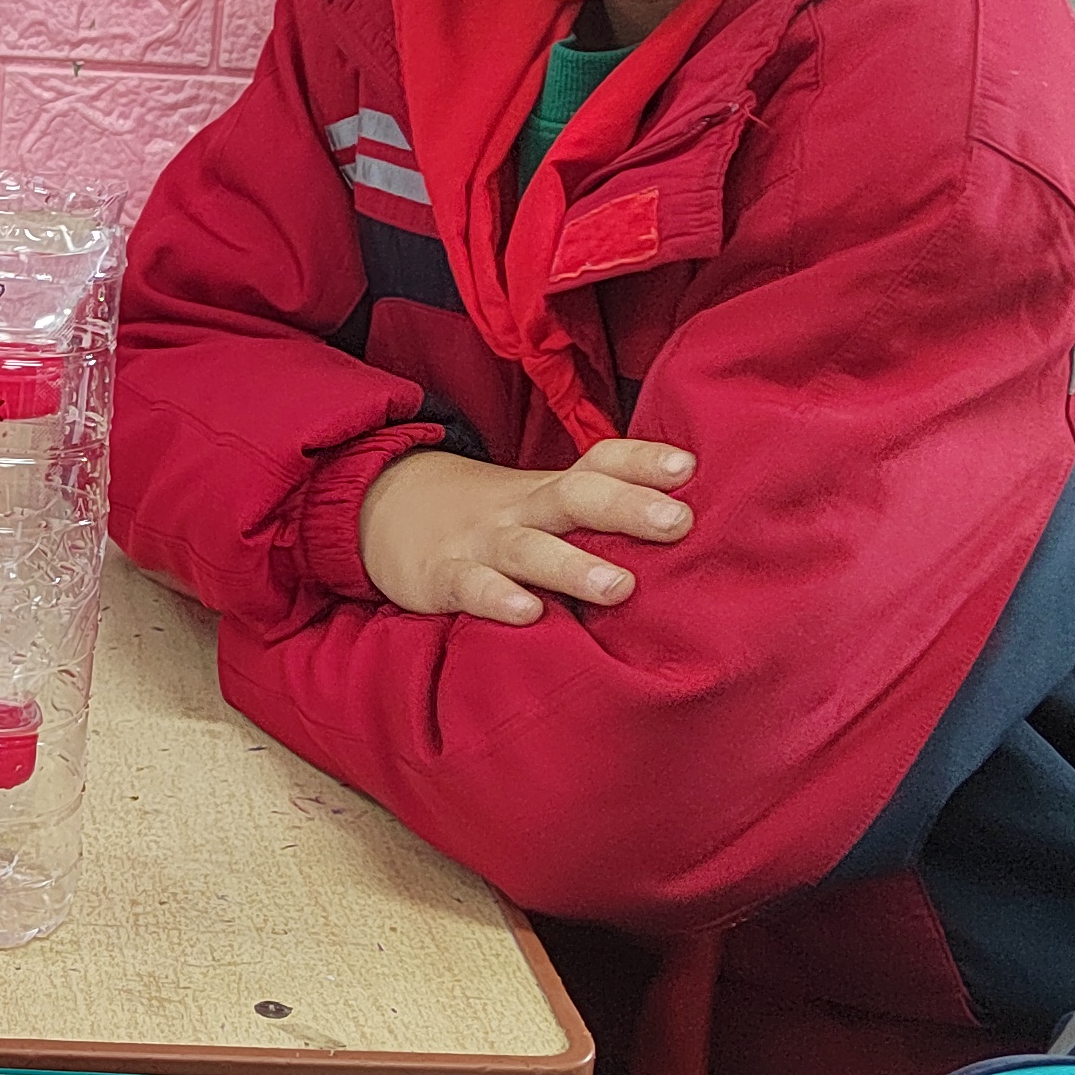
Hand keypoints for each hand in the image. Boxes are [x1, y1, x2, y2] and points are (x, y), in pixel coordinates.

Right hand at [357, 437, 695, 623]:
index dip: (643, 460)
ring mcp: (481, 542)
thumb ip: (600, 515)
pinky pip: (470, 586)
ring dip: (573, 565)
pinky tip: (527, 613)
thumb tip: (691, 532)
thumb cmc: (492, 521)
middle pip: (575, 495)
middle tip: (678, 524)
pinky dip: (496, 598)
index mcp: (551, 490)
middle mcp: (523, 510)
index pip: (600, 461)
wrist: (384, 509)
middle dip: (627, 506)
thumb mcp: (542, 505)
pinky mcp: (443, 576)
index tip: (689, 470)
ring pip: (529, 547)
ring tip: (619, 587)